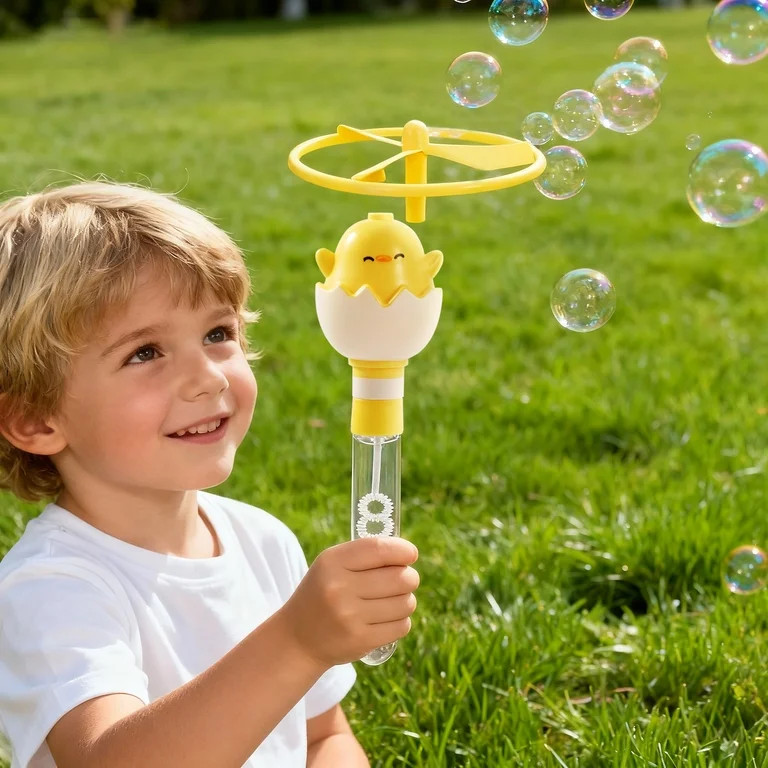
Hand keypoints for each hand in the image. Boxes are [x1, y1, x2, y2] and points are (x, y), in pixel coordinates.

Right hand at [278, 537, 419, 667]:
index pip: (379, 549)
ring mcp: (349, 616)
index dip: (402, 550)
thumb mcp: (333, 565)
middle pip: (400, 577)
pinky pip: (401, 626)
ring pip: (405, 603)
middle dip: (409, 578)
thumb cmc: (324, 593)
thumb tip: (408, 554)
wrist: (298, 638)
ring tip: (393, 601)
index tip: (411, 554)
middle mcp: (339, 588)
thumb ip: (366, 554)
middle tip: (404, 580)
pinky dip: (401, 621)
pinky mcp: (360, 640)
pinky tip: (387, 619)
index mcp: (332, 562)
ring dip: (406, 601)